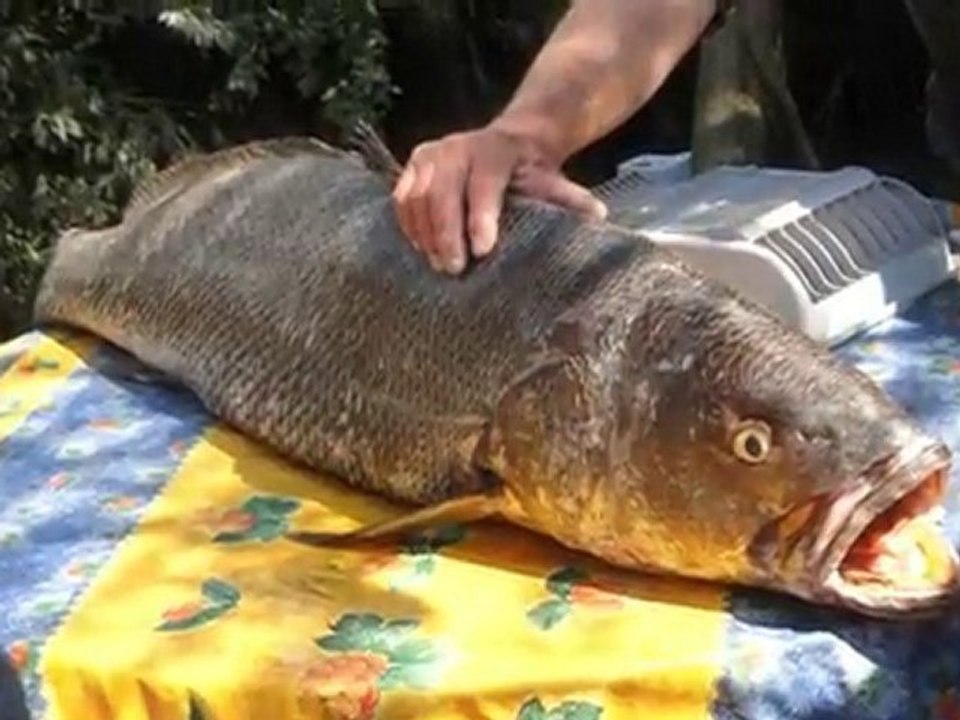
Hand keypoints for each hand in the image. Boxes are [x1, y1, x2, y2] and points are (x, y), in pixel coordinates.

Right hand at [392, 124, 606, 274]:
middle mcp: (458, 147)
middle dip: (446, 234)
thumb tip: (598, 216)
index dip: (480, 217)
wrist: (507, 141)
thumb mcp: (552, 181)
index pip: (484, 184)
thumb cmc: (529, 173)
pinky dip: (410, 226)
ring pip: (417, 197)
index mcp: (495, 149)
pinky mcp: (412, 165)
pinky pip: (402, 199)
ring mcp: (430, 153)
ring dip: (425, 235)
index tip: (482, 251)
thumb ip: (570, 199)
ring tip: (439, 265)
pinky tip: (421, 249)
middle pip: (442, 192)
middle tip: (454, 270)